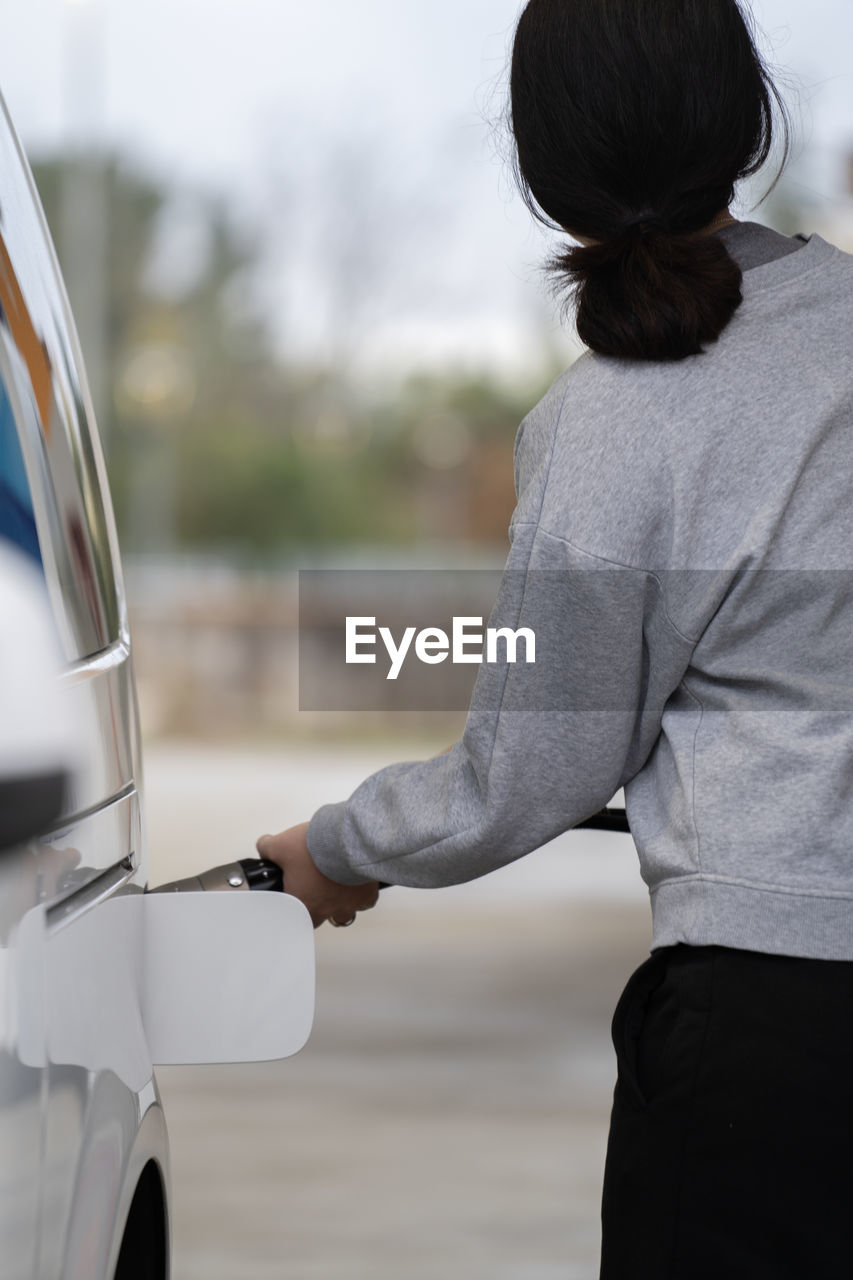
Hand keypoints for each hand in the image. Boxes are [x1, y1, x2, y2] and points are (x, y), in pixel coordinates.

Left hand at [256, 823, 379, 929]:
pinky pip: (365, 902)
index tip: (294, 896)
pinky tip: (356, 883)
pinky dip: (361, 895)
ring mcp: (348, 904)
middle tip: (313, 888)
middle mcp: (326, 909)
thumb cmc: (316, 848)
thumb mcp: (281, 844)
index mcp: (303, 903)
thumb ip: (268, 847)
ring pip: (343, 916)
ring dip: (338, 905)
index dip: (293, 908)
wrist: (347, 841)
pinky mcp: (366, 895)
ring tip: (335, 888)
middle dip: (315, 907)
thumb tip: (264, 846)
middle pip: (318, 919)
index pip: (294, 918)